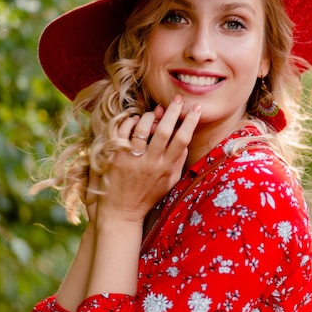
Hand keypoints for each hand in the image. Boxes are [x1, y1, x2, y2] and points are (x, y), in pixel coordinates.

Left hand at [94, 96, 200, 223]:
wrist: (120, 212)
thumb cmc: (147, 196)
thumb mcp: (169, 182)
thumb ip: (178, 162)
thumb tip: (185, 140)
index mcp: (166, 169)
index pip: (182, 140)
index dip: (190, 122)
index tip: (196, 108)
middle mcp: (150, 163)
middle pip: (163, 130)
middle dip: (173, 111)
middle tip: (178, 99)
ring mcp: (131, 160)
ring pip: (142, 128)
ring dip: (150, 116)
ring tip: (155, 112)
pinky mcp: (115, 157)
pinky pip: (123, 131)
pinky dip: (130, 121)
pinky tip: (135, 120)